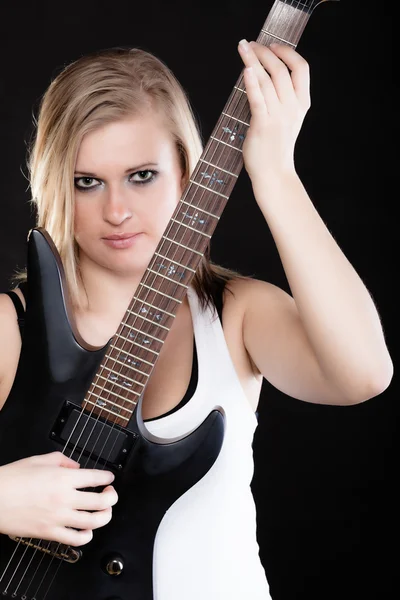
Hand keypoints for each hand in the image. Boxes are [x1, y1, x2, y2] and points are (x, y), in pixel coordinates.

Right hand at [0, 451, 117, 545]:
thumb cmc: (11, 479)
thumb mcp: (39, 460)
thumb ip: (62, 460)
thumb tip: (75, 466)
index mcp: (63, 478)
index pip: (96, 478)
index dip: (107, 477)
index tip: (109, 478)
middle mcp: (64, 498)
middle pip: (101, 501)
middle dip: (112, 497)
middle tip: (111, 494)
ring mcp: (58, 518)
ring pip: (94, 522)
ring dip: (105, 516)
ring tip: (105, 511)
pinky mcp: (50, 533)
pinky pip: (76, 539)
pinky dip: (87, 536)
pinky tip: (87, 531)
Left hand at [237, 40, 310, 180]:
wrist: (274, 173)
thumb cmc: (276, 146)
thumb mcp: (288, 118)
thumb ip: (282, 98)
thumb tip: (265, 73)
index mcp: (302, 104)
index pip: (301, 68)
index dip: (287, 52)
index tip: (272, 46)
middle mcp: (292, 107)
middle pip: (281, 69)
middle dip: (264, 52)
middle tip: (251, 44)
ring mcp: (278, 116)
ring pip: (267, 79)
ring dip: (253, 59)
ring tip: (243, 48)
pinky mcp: (262, 124)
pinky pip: (257, 98)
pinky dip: (251, 81)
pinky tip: (246, 68)